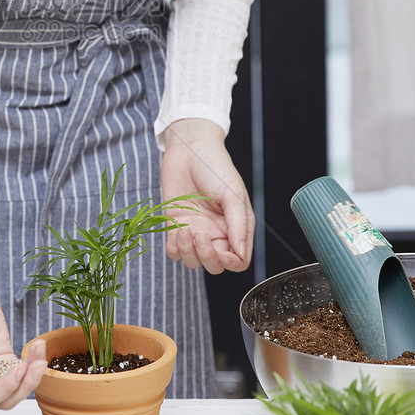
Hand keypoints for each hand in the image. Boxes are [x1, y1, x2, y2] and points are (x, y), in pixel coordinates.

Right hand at [0, 230, 45, 413]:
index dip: (0, 390)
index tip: (17, 371)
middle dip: (19, 384)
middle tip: (33, 365)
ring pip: (12, 390)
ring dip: (30, 377)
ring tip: (40, 358)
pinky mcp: (2, 361)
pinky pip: (20, 372)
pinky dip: (32, 363)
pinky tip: (39, 349)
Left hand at [161, 118, 254, 274]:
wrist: (189, 149)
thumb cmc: (215, 167)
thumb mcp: (232, 194)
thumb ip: (238, 225)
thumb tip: (240, 254)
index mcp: (235, 227)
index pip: (238, 260)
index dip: (230, 263)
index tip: (222, 252)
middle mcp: (216, 232)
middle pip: (215, 265)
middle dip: (207, 257)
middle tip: (200, 235)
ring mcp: (195, 230)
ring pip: (194, 262)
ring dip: (189, 253)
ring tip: (186, 230)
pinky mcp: (175, 226)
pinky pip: (174, 252)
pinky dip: (175, 248)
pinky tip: (177, 230)